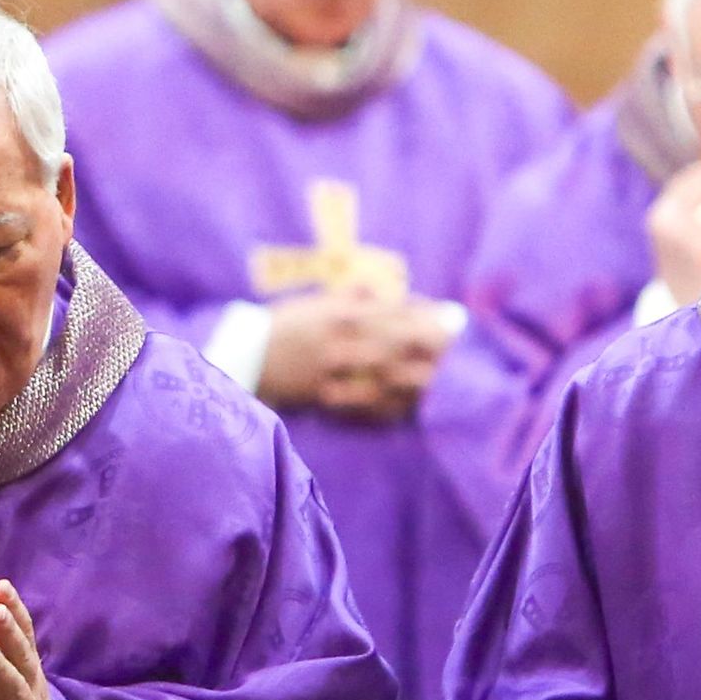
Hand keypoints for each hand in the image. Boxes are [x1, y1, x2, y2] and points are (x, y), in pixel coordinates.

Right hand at [259, 291, 447, 422]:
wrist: (245, 359)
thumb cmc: (282, 326)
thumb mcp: (313, 302)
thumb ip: (349, 297)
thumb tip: (384, 291)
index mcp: (336, 314)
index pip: (392, 311)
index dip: (423, 314)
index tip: (446, 315)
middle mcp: (338, 343)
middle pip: (396, 344)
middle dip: (430, 345)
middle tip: (455, 346)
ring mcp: (332, 374)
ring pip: (384, 378)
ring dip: (416, 379)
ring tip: (439, 377)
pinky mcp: (324, 399)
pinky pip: (363, 407)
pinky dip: (387, 408)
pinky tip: (408, 407)